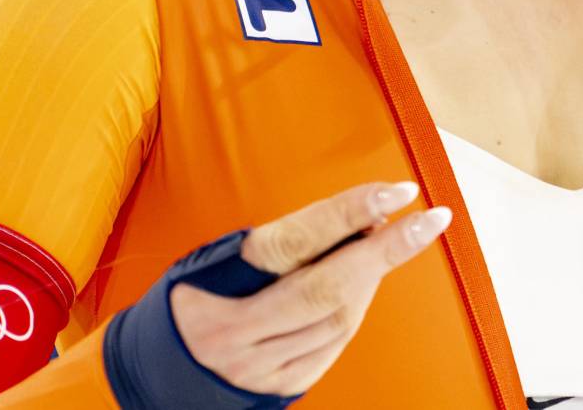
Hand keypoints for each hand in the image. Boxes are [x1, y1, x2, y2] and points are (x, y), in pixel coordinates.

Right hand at [168, 181, 449, 396]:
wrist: (154, 370)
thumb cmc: (192, 296)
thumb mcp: (214, 259)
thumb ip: (281, 245)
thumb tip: (359, 221)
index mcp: (214, 284)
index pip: (294, 243)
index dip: (348, 213)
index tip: (397, 192)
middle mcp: (236, 331)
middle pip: (328, 288)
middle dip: (385, 251)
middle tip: (429, 220)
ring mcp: (258, 367)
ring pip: (338, 321)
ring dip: (370, 278)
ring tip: (384, 243)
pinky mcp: (277, 389)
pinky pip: (332, 348)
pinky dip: (352, 313)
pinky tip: (360, 287)